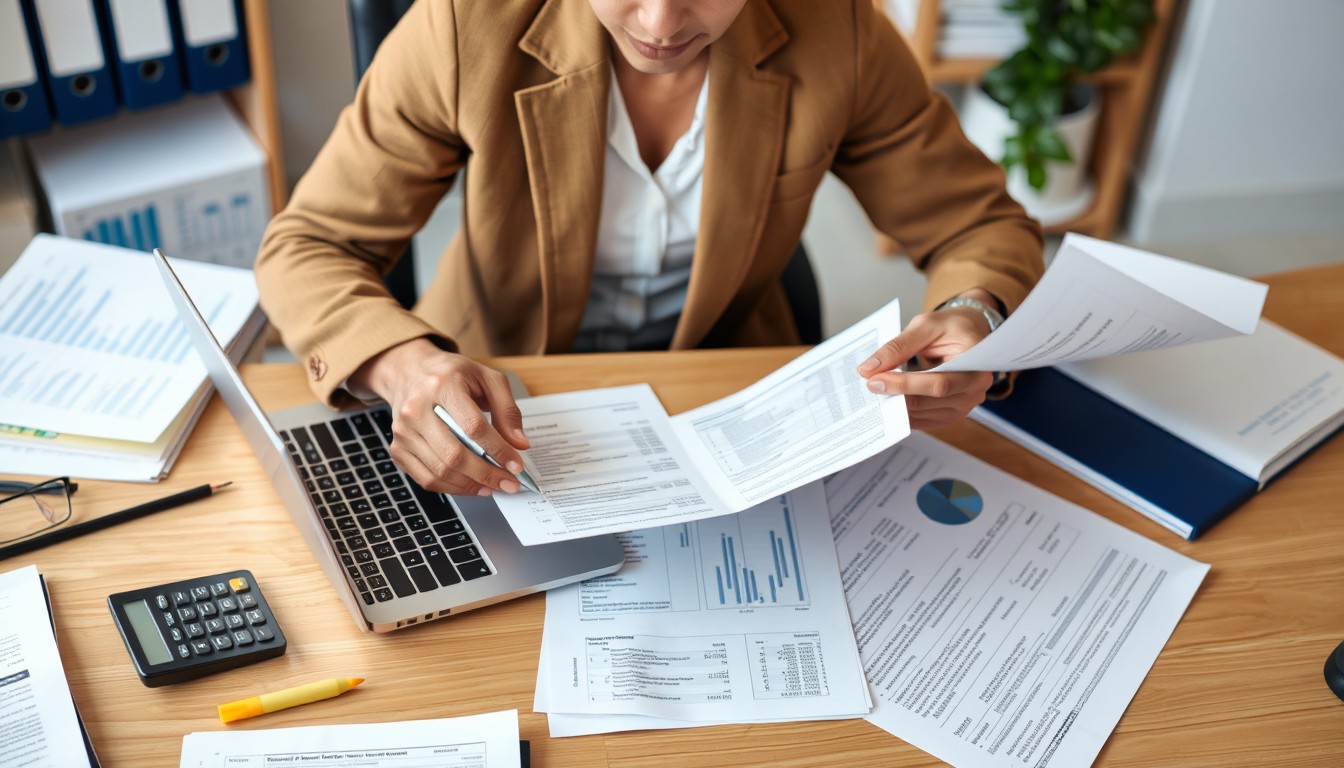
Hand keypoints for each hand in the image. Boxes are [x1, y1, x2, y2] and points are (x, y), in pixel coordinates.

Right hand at [348, 338, 529, 495]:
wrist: (409, 372)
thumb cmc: (451, 375)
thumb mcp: (487, 378)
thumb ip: (508, 410)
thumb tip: (519, 444)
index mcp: (442, 386)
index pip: (473, 426)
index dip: (498, 450)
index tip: (516, 465)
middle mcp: (416, 409)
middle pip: (454, 454)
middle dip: (487, 474)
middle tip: (509, 484)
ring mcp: (403, 431)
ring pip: (440, 471)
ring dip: (471, 486)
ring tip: (493, 486)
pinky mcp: (398, 448)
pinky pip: (426, 479)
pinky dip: (452, 488)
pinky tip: (471, 485)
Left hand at [856, 297, 997, 430]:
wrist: (967, 333)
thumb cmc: (951, 326)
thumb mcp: (925, 326)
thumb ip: (898, 347)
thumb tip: (868, 368)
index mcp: (976, 366)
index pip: (938, 383)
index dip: (904, 384)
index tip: (874, 380)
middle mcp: (974, 390)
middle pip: (929, 401)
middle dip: (896, 394)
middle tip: (869, 385)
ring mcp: (964, 405)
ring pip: (923, 413)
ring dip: (897, 406)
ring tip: (875, 392)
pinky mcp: (950, 413)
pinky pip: (923, 419)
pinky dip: (903, 413)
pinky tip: (888, 402)